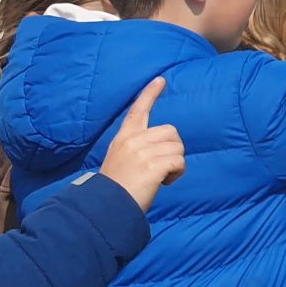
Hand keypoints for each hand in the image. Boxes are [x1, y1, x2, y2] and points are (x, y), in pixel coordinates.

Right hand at [100, 77, 184, 210]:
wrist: (106, 206)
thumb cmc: (117, 188)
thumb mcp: (121, 160)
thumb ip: (138, 149)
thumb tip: (162, 148)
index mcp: (124, 138)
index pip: (138, 110)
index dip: (150, 94)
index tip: (160, 80)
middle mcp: (133, 140)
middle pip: (172, 132)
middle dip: (173, 149)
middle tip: (161, 167)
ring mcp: (142, 152)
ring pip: (178, 147)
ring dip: (175, 163)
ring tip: (159, 177)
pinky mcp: (152, 164)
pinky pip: (179, 161)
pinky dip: (177, 173)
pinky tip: (164, 182)